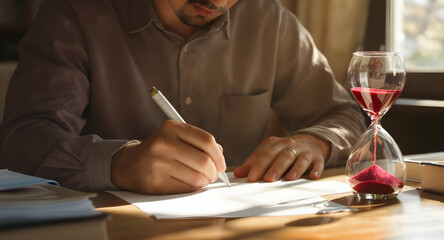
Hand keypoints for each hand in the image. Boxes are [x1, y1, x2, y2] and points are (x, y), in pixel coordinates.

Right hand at [110, 120, 225, 194]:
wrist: (130, 164)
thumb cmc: (160, 150)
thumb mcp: (176, 137)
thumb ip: (198, 142)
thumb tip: (220, 154)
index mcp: (172, 128)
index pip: (207, 141)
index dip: (219, 155)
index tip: (221, 164)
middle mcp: (164, 143)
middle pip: (204, 161)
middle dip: (214, 172)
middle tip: (213, 175)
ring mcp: (159, 163)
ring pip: (197, 177)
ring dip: (205, 181)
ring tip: (203, 179)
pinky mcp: (156, 182)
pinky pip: (186, 188)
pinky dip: (194, 188)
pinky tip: (190, 184)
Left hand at [233, 133, 329, 181]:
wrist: (309, 142)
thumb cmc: (284, 151)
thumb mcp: (269, 153)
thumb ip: (254, 163)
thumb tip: (238, 174)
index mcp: (275, 143)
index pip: (265, 154)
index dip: (257, 165)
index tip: (250, 177)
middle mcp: (290, 145)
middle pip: (281, 155)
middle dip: (273, 167)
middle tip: (266, 179)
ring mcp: (304, 151)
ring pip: (298, 159)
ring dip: (294, 169)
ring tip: (288, 179)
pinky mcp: (317, 158)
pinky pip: (317, 163)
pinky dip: (316, 169)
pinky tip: (313, 176)